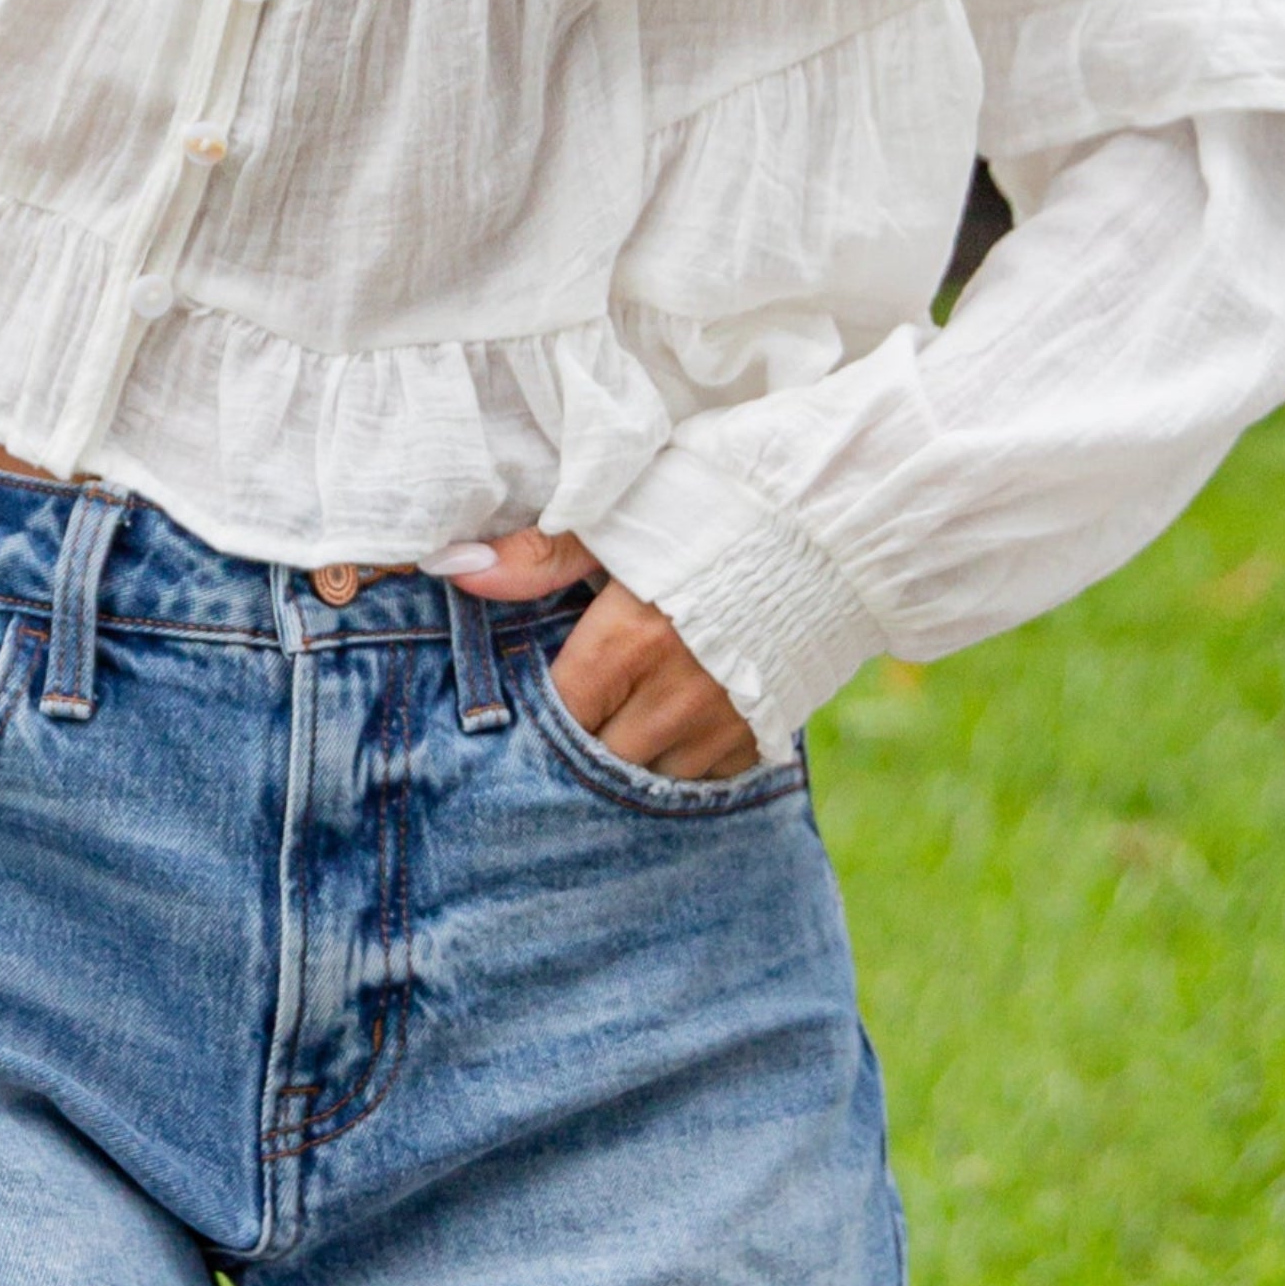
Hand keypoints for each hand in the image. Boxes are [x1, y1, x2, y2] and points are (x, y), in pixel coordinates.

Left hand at [428, 530, 761, 780]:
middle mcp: (675, 698)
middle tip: (578, 717)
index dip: (545, 714)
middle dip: (585, 744)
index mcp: (628, 644)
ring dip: (635, 757)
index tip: (538, 702)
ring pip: (654, 777)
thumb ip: (538, 556)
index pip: (561, 717)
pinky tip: (679, 728)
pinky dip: (687, 761)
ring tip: (628, 721)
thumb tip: (456, 570)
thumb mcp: (620, 518)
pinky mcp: (767, 734)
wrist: (829, 518)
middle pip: (602, 759)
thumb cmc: (712, 506)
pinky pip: (709, 778)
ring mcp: (726, 723)